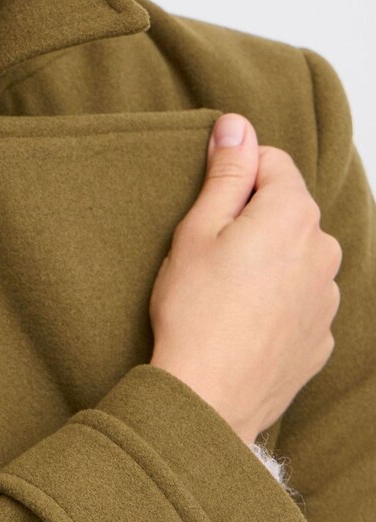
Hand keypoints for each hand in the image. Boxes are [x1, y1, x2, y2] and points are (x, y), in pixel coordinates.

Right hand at [147, 113, 342, 443]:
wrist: (208, 397)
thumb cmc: (194, 308)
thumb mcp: (198, 228)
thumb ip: (226, 172)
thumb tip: (237, 125)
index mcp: (293, 214)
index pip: (272, 161)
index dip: (234, 177)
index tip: (208, 209)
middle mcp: (324, 251)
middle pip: (286, 208)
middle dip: (252, 217)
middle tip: (209, 251)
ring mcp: (328, 298)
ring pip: (295, 254)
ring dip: (267, 258)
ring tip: (224, 290)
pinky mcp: (321, 336)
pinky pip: (299, 297)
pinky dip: (276, 299)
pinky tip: (241, 318)